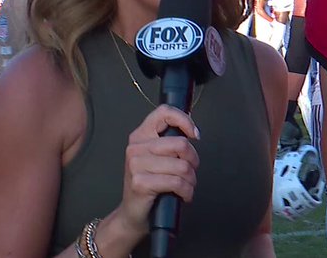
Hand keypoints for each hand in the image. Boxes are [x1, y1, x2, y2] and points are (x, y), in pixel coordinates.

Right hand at [115, 105, 200, 237]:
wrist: (132, 214)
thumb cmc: (150, 185)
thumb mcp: (157, 158)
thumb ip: (170, 142)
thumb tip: (192, 131)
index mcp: (140, 135)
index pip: (164, 113)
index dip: (184, 120)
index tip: (194, 134)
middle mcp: (136, 147)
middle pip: (181, 144)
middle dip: (193, 161)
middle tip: (190, 171)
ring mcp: (136, 165)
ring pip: (182, 166)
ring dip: (191, 180)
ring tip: (186, 186)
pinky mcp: (140, 183)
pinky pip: (177, 182)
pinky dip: (187, 191)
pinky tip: (183, 195)